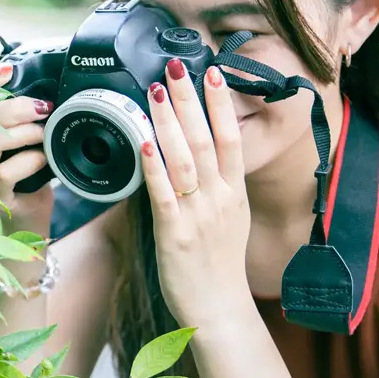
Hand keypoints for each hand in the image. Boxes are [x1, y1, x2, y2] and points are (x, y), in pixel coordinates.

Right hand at [0, 63, 55, 237]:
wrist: (27, 231)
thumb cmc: (26, 185)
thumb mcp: (23, 146)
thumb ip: (22, 122)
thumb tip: (44, 94)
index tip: (10, 70)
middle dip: (11, 107)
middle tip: (42, 107)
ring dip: (21, 132)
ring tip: (43, 134)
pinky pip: (3, 172)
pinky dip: (28, 160)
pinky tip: (43, 159)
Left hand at [139, 60, 251, 326]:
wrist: (218, 310)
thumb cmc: (217, 263)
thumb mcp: (229, 217)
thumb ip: (217, 183)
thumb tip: (197, 150)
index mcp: (234, 192)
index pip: (231, 138)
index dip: (221, 104)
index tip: (212, 72)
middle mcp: (219, 199)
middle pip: (206, 140)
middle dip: (189, 101)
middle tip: (176, 67)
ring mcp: (198, 215)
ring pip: (184, 160)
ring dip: (168, 122)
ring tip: (155, 90)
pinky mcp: (173, 234)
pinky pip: (162, 193)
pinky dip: (154, 166)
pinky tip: (144, 142)